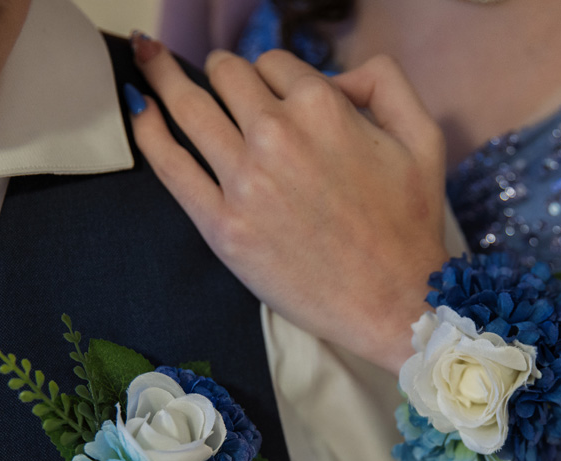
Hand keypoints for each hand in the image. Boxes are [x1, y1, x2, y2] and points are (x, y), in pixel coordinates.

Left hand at [128, 39, 450, 373]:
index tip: (273, 94)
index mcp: (323, 107)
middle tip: (218, 79)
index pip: (274, 63)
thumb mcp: (422, 137)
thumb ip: (385, 81)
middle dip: (222, 71)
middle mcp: (277, 135)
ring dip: (166, 76)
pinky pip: (169, 162)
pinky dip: (146, 128)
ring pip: (188, 105)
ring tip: (150, 58)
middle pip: (226, 75)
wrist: (395, 303)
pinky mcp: (222, 225)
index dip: (274, 76)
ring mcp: (244, 181)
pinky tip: (138, 107)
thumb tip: (335, 72)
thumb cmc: (411, 225)